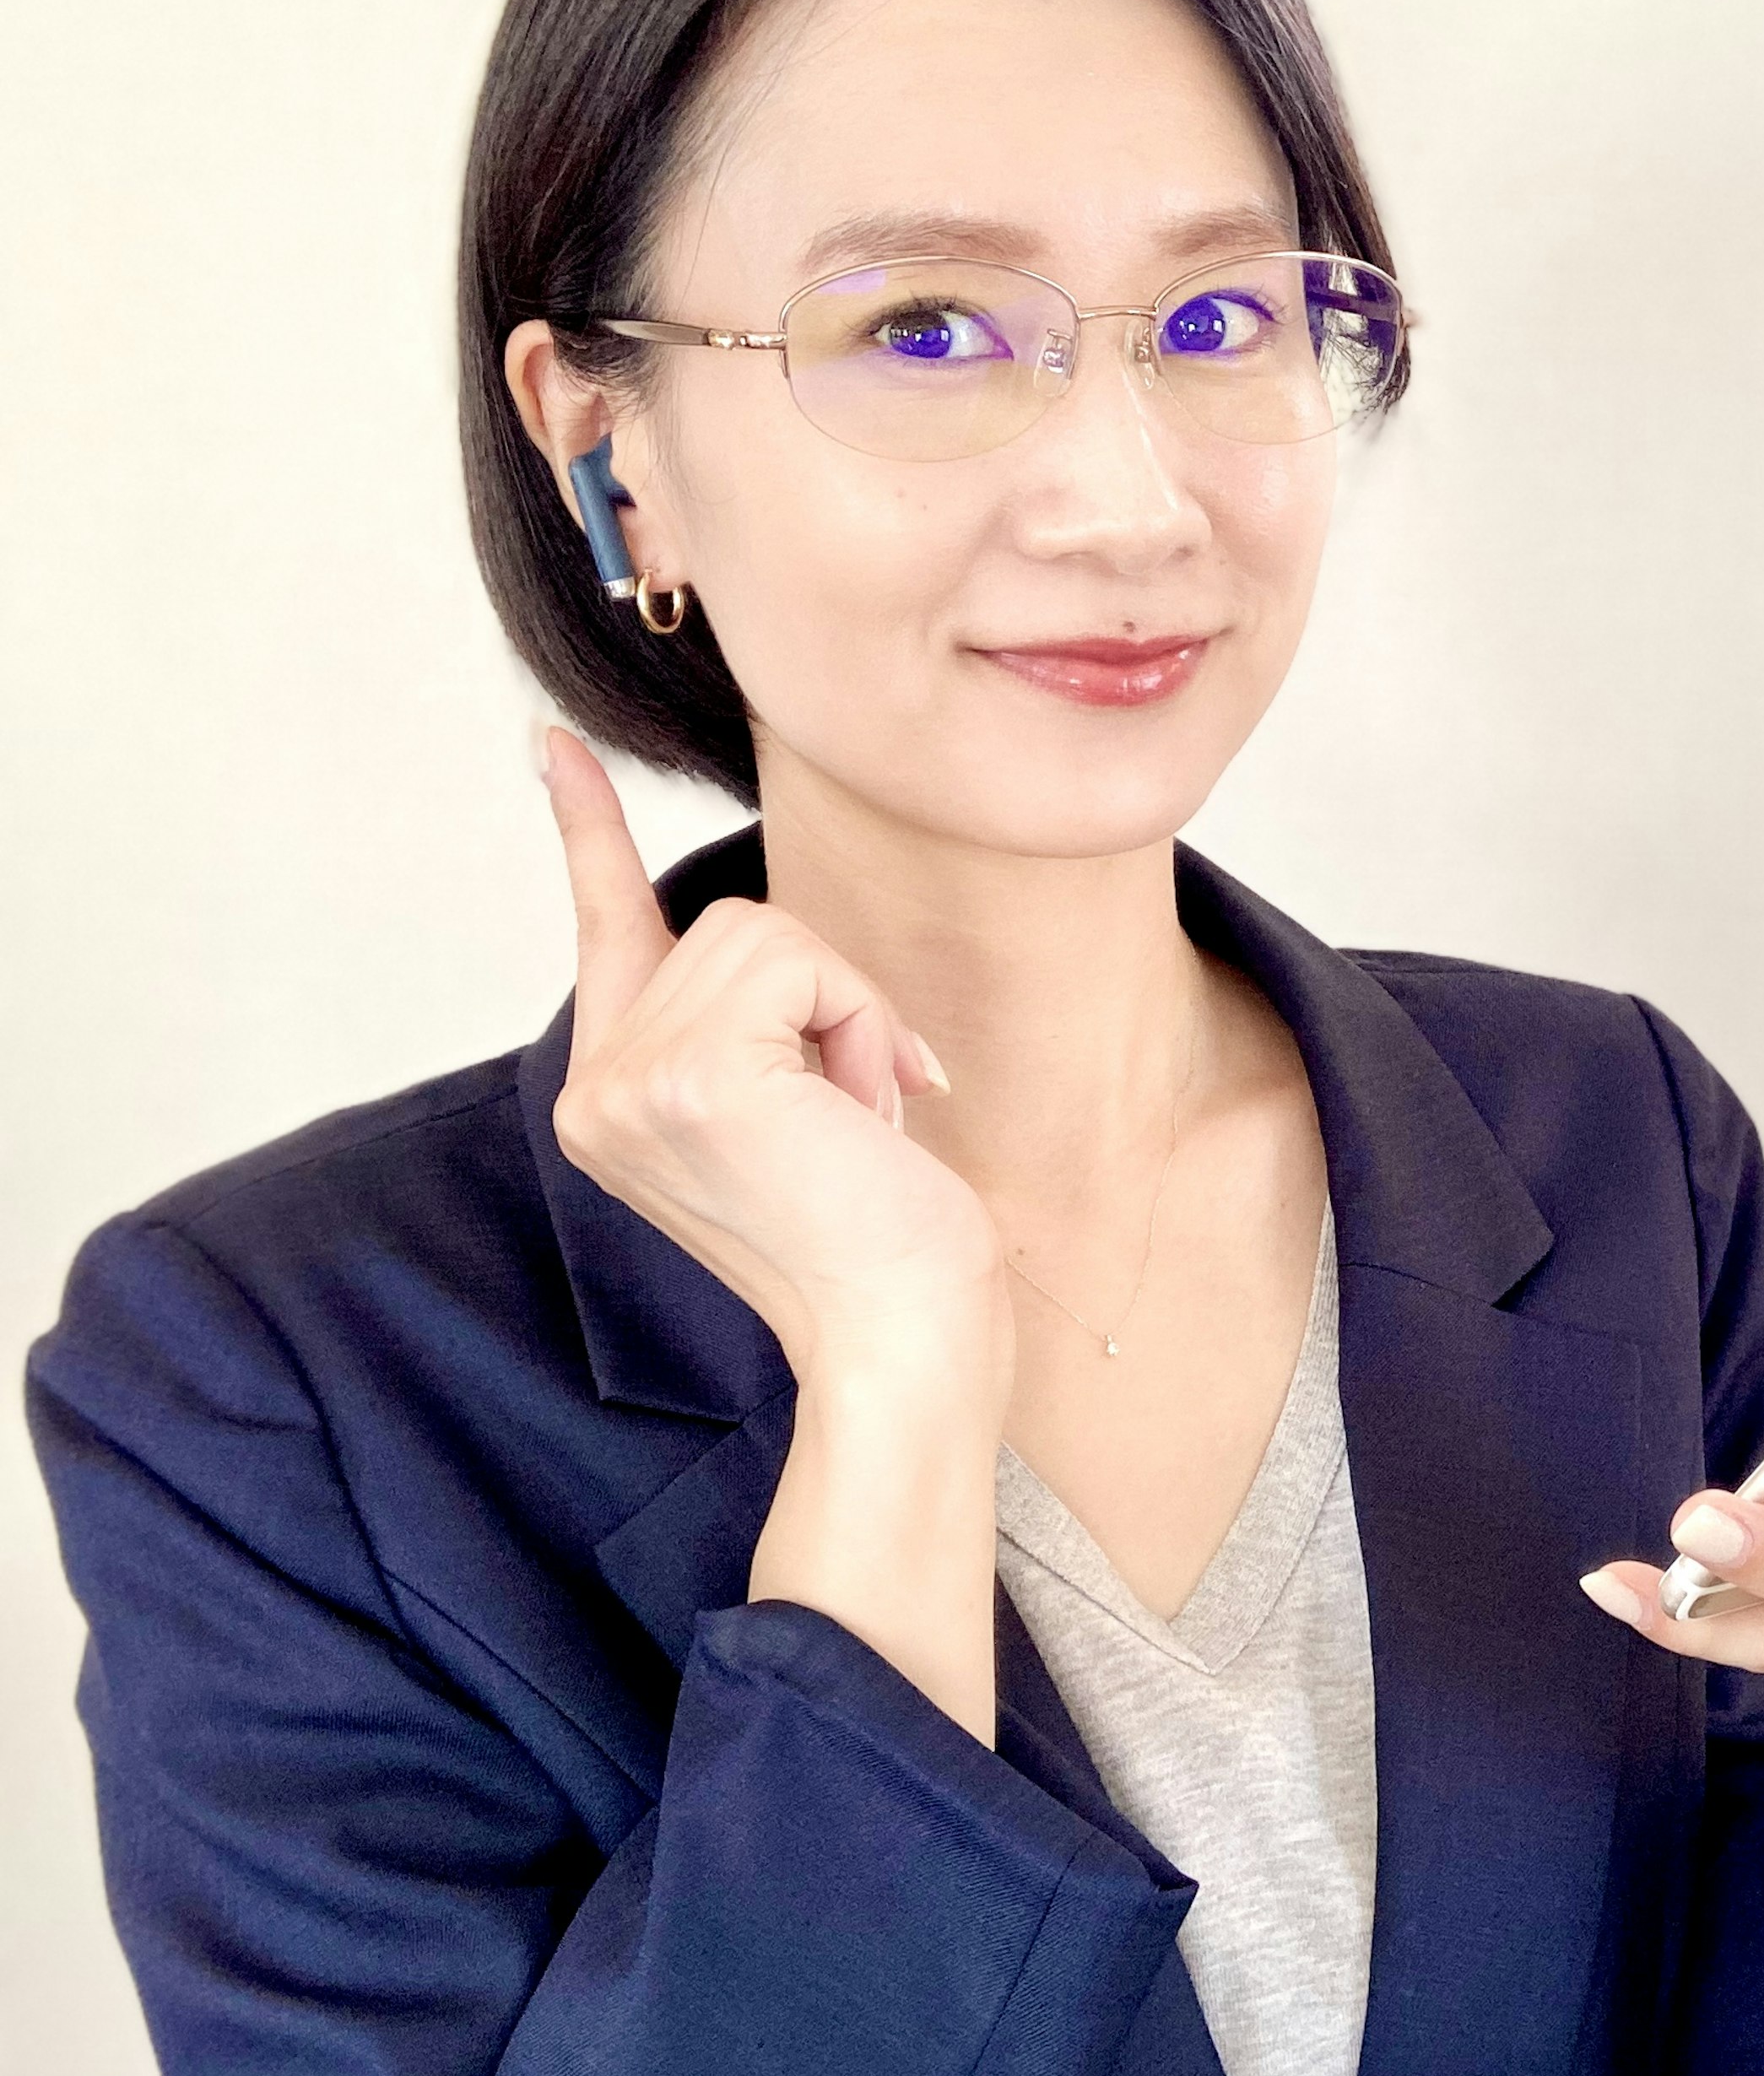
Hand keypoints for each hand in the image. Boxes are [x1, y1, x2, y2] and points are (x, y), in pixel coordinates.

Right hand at [538, 729, 1005, 1411]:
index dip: (585, 827)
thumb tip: (776, 956)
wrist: (900, 1331)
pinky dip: (859, 1024)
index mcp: (616, 1095)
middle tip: (855, 1117)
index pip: (603, 930)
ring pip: (770, 935)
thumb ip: (752, 1029)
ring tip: (856, 1125)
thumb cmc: (876, 1234)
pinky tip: (860, 1118)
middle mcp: (599, 1086)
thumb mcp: (792, 1110)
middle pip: (732, 924)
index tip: (551, 744)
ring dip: (850, 1017)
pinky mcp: (689, 1072)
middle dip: (829, 1000)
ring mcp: (630, 1080)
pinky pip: (802, 964)